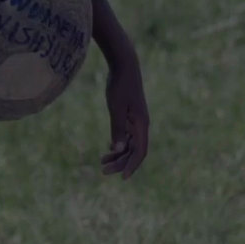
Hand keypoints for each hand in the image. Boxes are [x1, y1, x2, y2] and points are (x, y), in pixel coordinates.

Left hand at [102, 62, 148, 178]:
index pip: (140, 152)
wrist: (124, 65)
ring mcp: (136, 120)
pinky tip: (109, 149)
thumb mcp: (116, 108)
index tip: (122, 177)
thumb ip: (117, 128)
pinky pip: (127, 136)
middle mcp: (141, 125)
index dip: (132, 166)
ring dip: (118, 155)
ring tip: (102, 162)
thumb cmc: (120, 85)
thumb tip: (117, 150)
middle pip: (134, 151)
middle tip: (103, 171)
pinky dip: (119, 144)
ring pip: (129, 144)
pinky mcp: (131, 115)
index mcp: (141, 125)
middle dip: (120, 162)